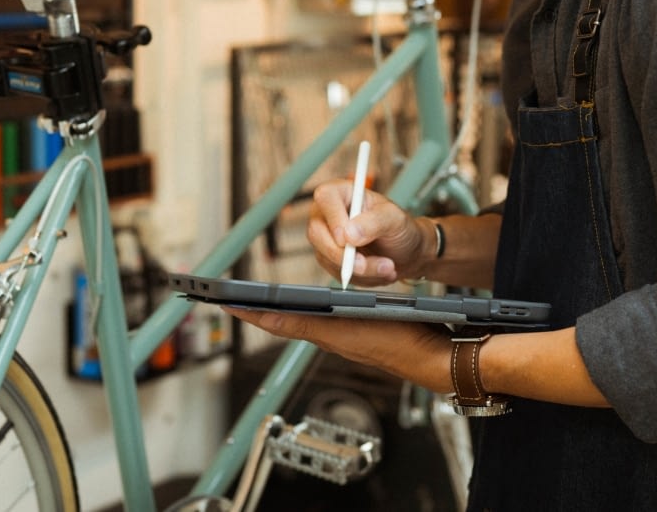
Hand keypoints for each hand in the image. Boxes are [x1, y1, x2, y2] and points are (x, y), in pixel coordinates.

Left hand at [224, 306, 452, 393]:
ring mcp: (344, 338)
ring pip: (303, 322)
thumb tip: (267, 318)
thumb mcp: (352, 322)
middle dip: (258, 311)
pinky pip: (321, 324)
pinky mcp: (357, 336)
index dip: (250, 312)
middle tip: (231, 300)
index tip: (224, 301)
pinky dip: (304, 315)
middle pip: (286, 322)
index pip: (277, 322)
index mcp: (325, 333)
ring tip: (256, 302)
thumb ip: (308, 321)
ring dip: (279, 312)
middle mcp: (331, 337)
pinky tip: (303, 308)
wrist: (431, 357)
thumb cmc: (400, 340)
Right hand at [308, 179, 434, 285]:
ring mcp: (326, 237)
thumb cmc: (400, 228)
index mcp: (343, 193)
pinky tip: (377, 270)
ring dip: (360, 269)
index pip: (325, 197)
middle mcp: (329, 213)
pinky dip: (360, 277)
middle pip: (317, 232)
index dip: (334, 219)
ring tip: (386, 266)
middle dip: (344, 255)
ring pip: (327, 257)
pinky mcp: (329, 258)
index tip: (349, 239)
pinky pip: (336, 272)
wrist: (405, 252)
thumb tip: (349, 233)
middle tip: (368, 264)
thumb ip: (374, 221)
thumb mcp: (395, 219)